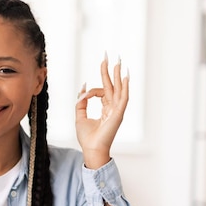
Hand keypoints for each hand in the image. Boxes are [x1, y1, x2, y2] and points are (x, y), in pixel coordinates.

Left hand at [74, 54, 128, 168]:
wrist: (91, 149)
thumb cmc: (87, 137)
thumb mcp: (79, 116)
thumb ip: (81, 102)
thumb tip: (83, 87)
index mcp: (106, 109)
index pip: (101, 92)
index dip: (91, 91)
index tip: (83, 95)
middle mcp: (113, 108)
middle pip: (112, 86)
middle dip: (110, 71)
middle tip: (109, 56)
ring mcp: (116, 110)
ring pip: (118, 89)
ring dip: (118, 75)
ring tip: (118, 62)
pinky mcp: (118, 114)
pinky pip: (123, 98)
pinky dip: (125, 88)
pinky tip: (125, 77)